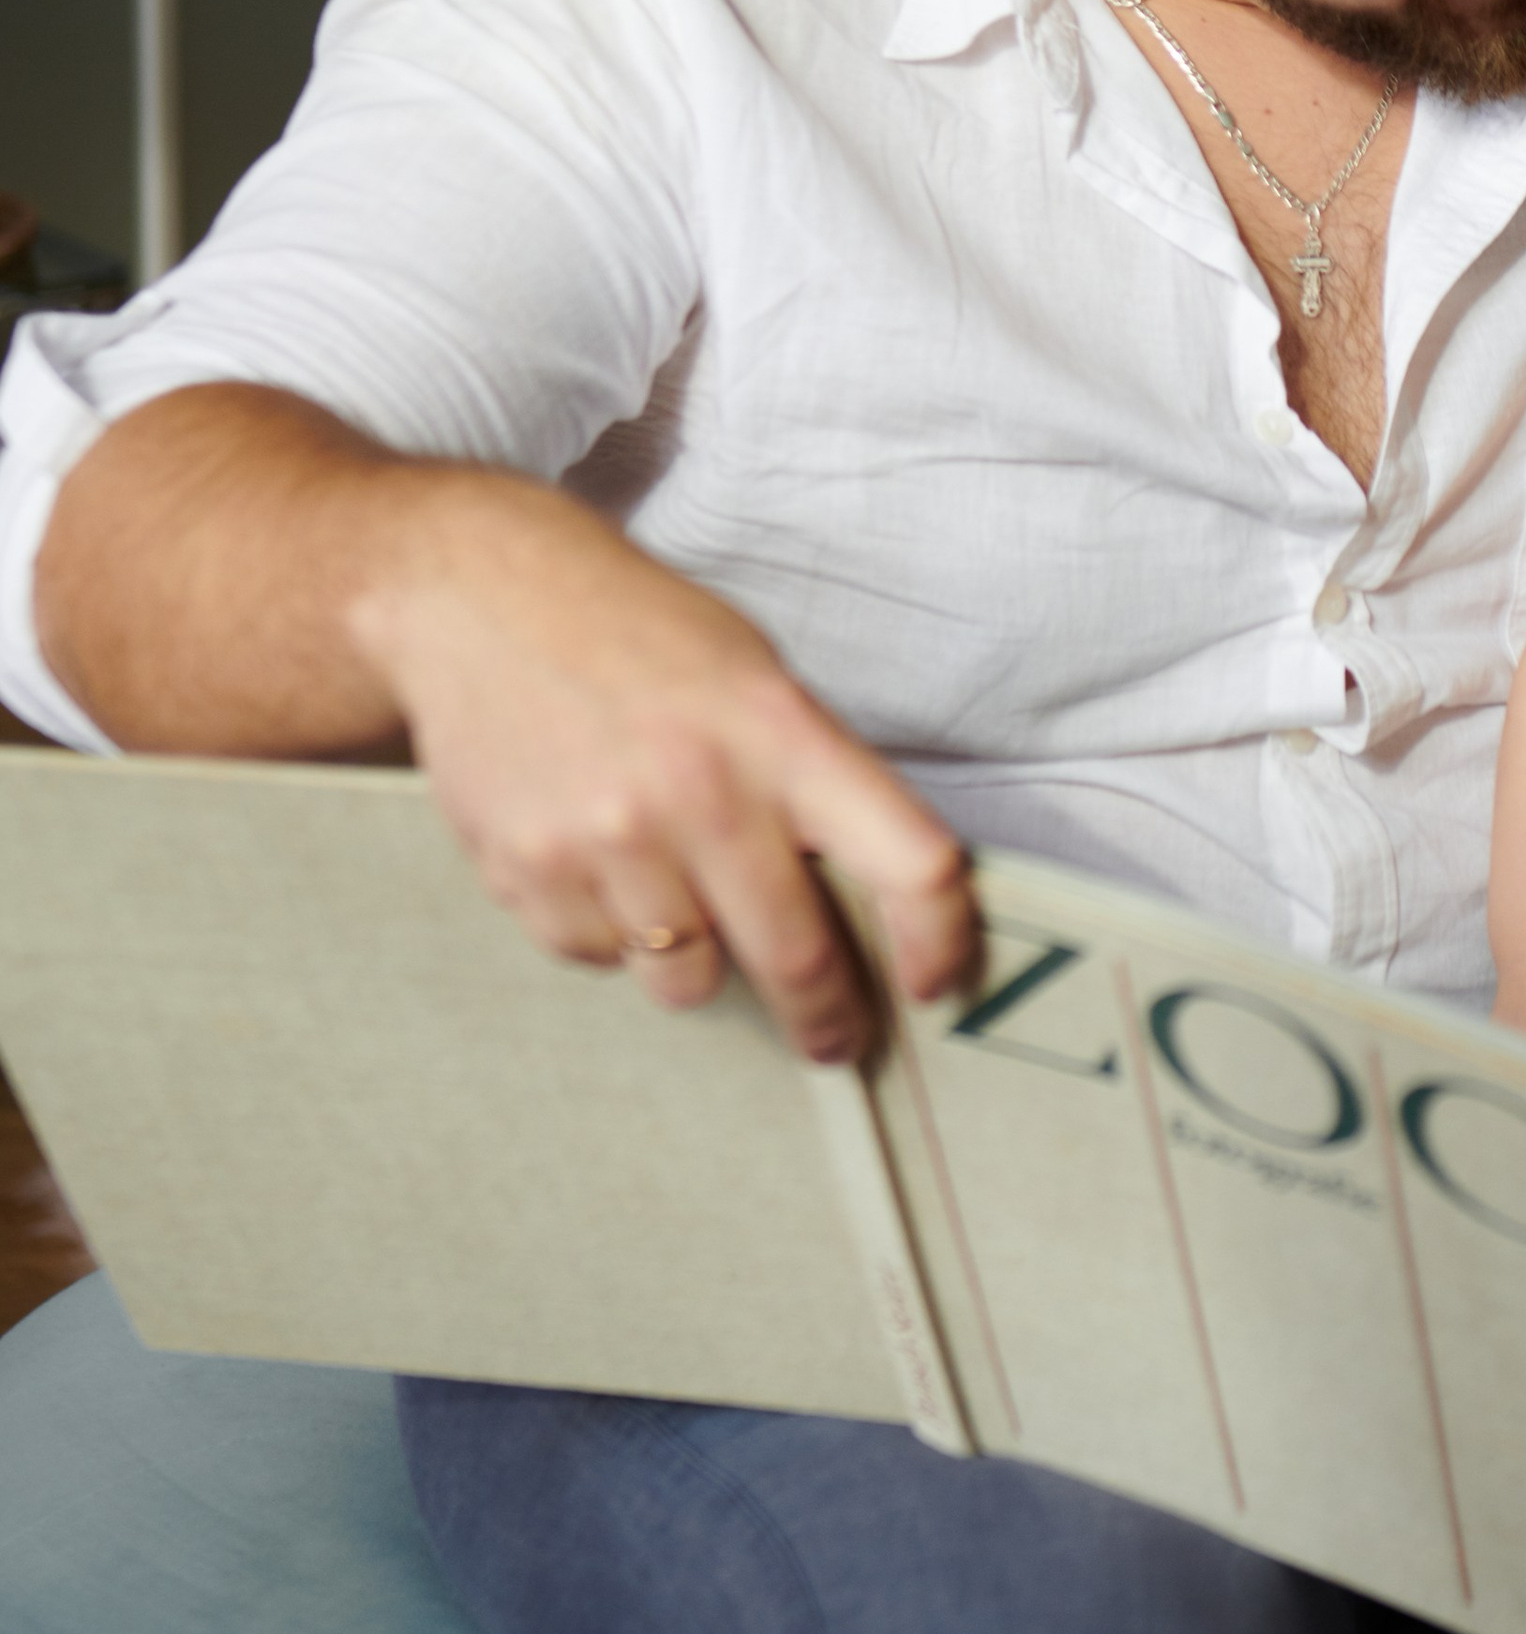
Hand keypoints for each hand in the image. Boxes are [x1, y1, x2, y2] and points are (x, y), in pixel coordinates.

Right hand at [351, 473, 979, 1063]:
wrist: (477, 598)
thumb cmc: (637, 635)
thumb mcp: (754, 675)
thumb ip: (809, 781)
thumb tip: (869, 904)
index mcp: (781, 732)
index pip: (908, 861)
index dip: (939, 940)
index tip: (934, 982)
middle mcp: (701, 791)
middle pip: (798, 958)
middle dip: (824, 1015)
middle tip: (830, 1035)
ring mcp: (607, 839)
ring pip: (688, 979)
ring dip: (698, 960)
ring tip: (676, 891)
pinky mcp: (527, 873)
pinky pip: (598, 959)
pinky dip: (610, 934)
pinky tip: (594, 858)